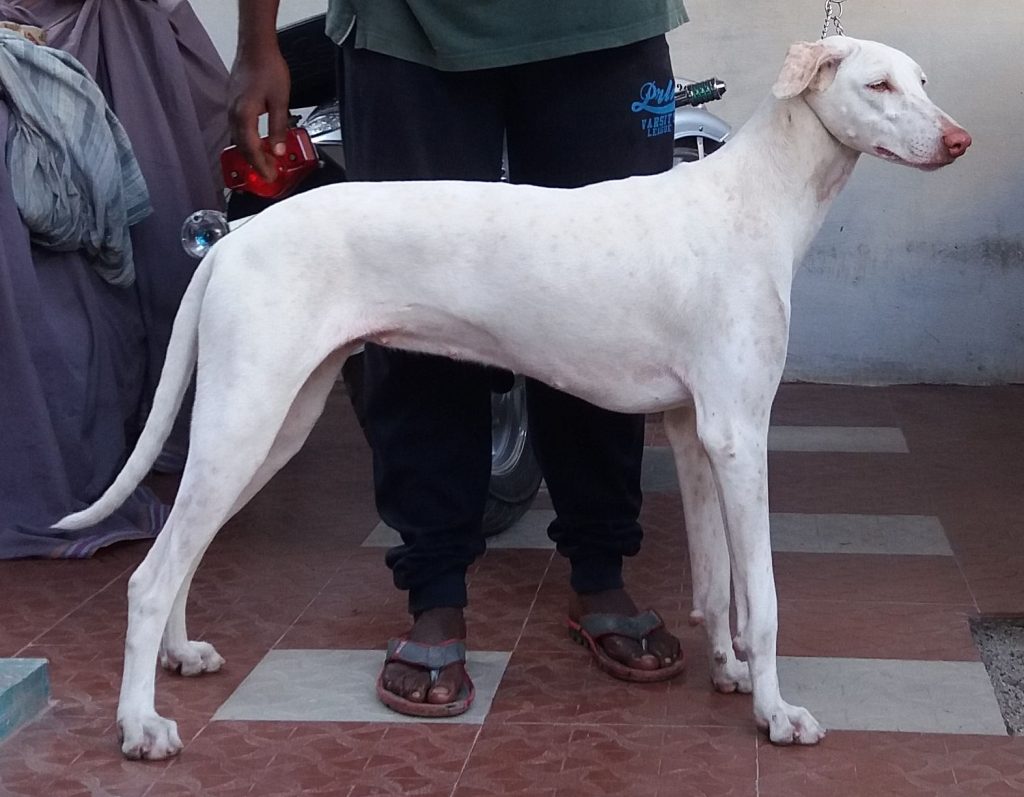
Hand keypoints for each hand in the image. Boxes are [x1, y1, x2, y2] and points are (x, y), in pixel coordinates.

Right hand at [228, 49, 290, 181]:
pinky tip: (258, 142)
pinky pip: (238, 128)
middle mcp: (233, 113)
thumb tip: (277, 150)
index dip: (260, 165)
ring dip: (251, 152)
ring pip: (239, 138)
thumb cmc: (268, 68)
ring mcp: (231, 107)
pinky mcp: (233, 103)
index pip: (251, 149)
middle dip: (255, 163)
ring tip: (266, 161)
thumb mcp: (280, 100)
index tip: (269, 176)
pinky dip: (247, 140)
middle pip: (242, 147)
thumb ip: (278, 127)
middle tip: (269, 173)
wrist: (256, 46)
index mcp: (244, 115)